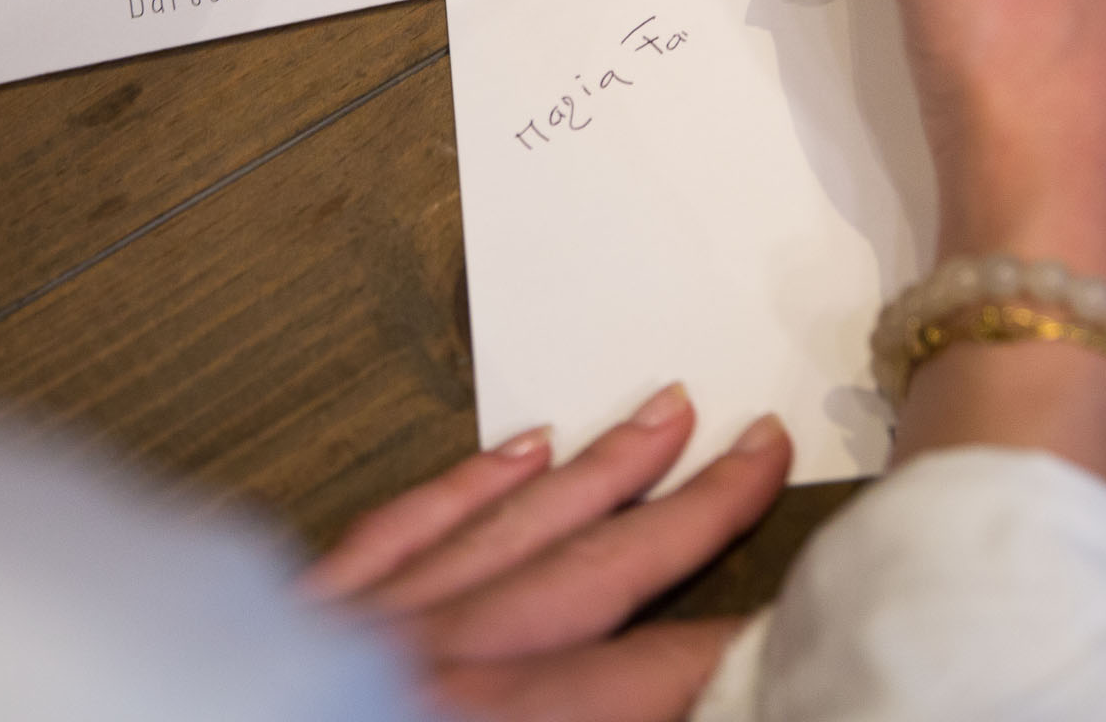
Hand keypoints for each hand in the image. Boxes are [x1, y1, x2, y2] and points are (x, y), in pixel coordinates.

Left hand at [302, 385, 790, 721]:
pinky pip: (403, 525)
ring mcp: (367, 624)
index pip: (647, 679)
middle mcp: (436, 666)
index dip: (736, 645)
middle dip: (687, 508)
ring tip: (663, 414)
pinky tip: (518, 446)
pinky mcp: (303, 610)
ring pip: (508, 524)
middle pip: (591, 569)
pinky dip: (467, 482)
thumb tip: (670, 705)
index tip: (802, 611)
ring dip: (596, 469)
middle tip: (756, 446)